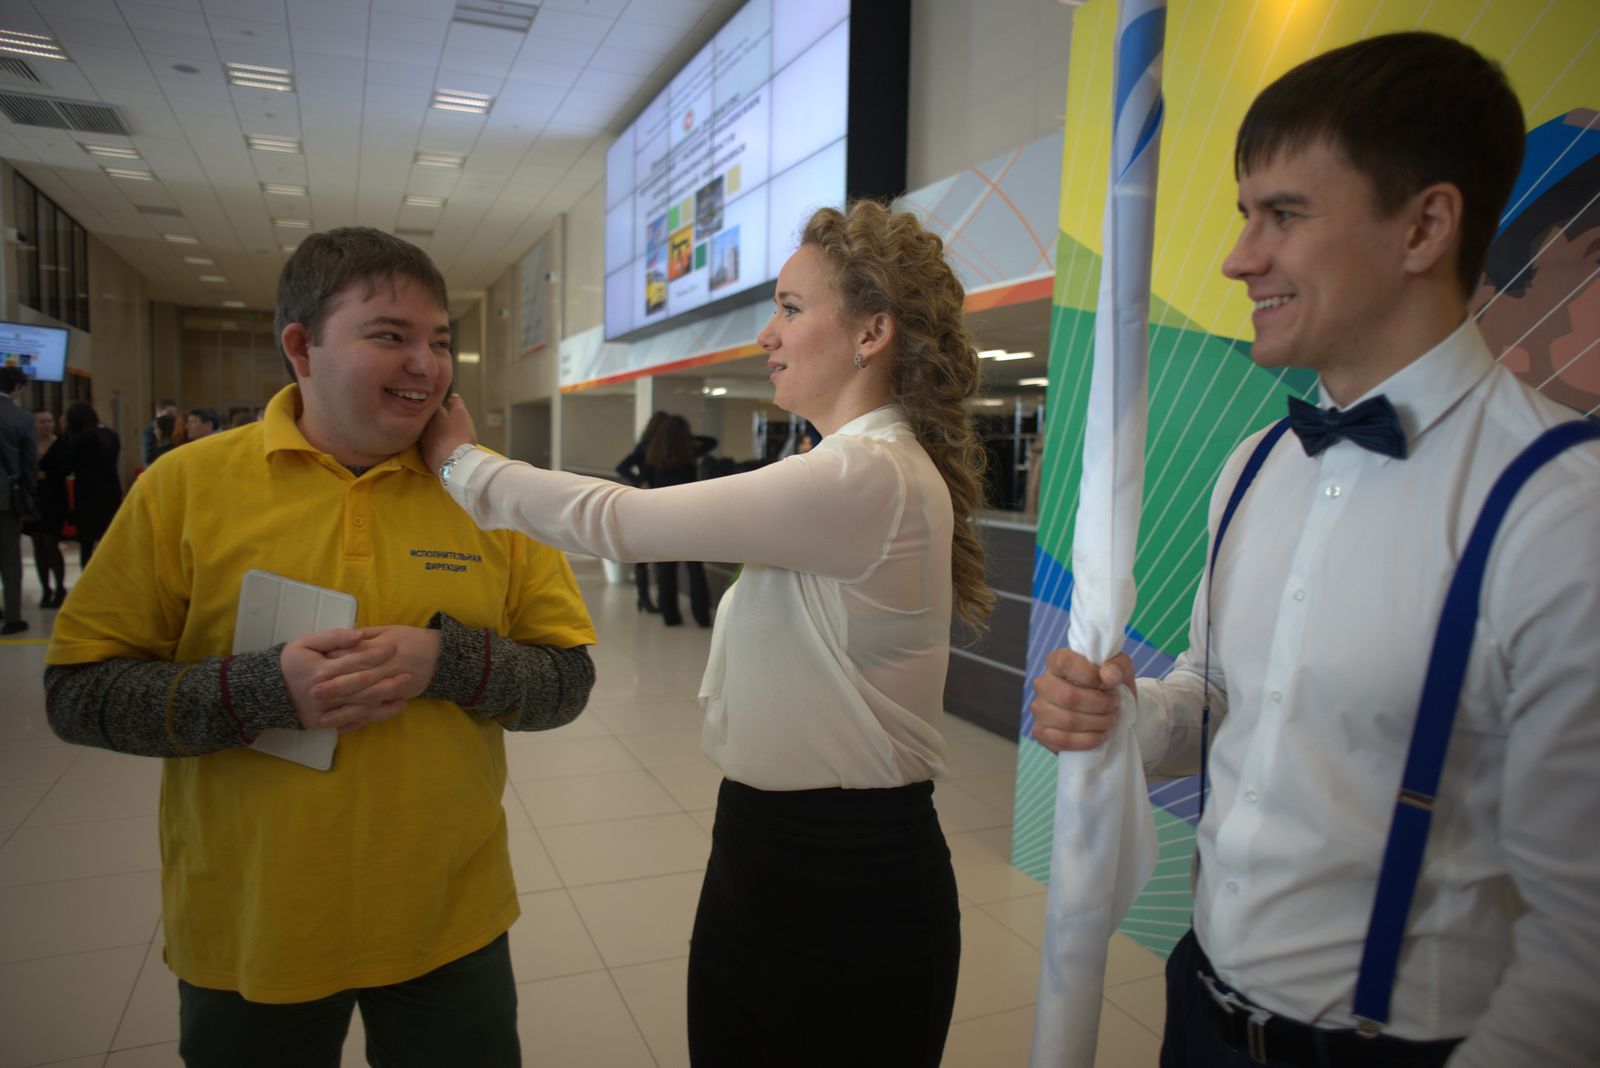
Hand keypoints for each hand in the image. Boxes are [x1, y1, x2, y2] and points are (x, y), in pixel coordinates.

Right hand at [280, 628, 410, 732]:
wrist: (267, 691)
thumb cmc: (289, 662)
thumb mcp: (306, 642)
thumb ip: (333, 637)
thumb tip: (360, 635)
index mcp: (322, 670)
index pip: (357, 661)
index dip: (378, 654)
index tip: (394, 647)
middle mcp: (326, 693)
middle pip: (364, 688)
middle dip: (389, 681)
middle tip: (408, 674)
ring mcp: (325, 711)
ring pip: (361, 708)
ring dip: (385, 703)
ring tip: (405, 696)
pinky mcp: (324, 723)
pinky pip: (352, 722)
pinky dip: (371, 718)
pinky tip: (386, 711)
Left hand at [309, 625, 442, 729]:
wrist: (440, 655)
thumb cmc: (412, 639)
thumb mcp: (390, 630)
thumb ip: (366, 634)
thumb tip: (343, 638)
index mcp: (383, 648)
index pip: (356, 655)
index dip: (336, 661)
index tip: (316, 665)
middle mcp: (387, 668)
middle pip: (359, 679)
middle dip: (336, 687)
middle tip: (314, 693)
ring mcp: (393, 686)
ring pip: (367, 701)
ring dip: (345, 712)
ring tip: (324, 719)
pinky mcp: (398, 698)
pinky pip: (377, 713)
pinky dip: (361, 721)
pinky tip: (344, 728)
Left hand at [421, 393, 477, 472]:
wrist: (455, 462)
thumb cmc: (459, 434)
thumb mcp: (461, 414)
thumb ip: (456, 403)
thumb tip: (452, 396)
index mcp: (432, 414)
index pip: (434, 405)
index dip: (442, 405)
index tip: (448, 407)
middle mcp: (424, 427)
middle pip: (429, 421)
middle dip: (436, 420)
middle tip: (447, 422)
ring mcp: (423, 442)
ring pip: (427, 434)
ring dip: (434, 434)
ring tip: (445, 436)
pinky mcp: (426, 456)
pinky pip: (429, 447)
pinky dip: (435, 446)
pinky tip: (442, 448)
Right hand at [1030, 648, 1135, 752]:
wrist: (1106, 711)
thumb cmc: (1109, 685)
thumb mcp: (1120, 668)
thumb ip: (1118, 666)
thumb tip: (1108, 676)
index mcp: (1057, 661)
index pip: (1065, 663)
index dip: (1090, 675)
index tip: (1108, 684)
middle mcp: (1043, 683)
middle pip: (1069, 696)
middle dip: (1100, 705)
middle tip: (1114, 706)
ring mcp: (1039, 709)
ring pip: (1068, 721)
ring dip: (1097, 723)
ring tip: (1110, 720)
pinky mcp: (1041, 732)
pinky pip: (1062, 740)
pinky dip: (1087, 740)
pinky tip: (1100, 735)